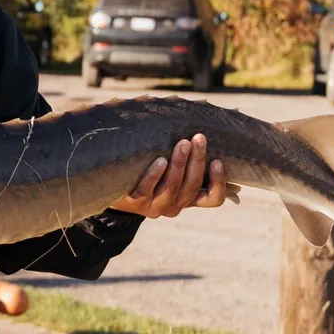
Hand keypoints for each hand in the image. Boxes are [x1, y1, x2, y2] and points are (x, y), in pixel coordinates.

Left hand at [111, 134, 227, 217]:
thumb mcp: (172, 168)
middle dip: (197, 160)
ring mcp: (155, 206)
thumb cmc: (150, 170)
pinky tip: (160, 160)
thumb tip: (205, 127)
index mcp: (188, 199)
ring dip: (180, 164)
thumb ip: (187, 157)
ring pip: (172, 187)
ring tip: (183, 144)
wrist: (115, 187)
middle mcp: (174, 206)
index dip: (219, 182)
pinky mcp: (135, 202)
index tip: (218, 160)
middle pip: (192, 186)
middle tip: (199, 138)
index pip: (213, 199)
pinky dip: (155, 174)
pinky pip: (147, 189)